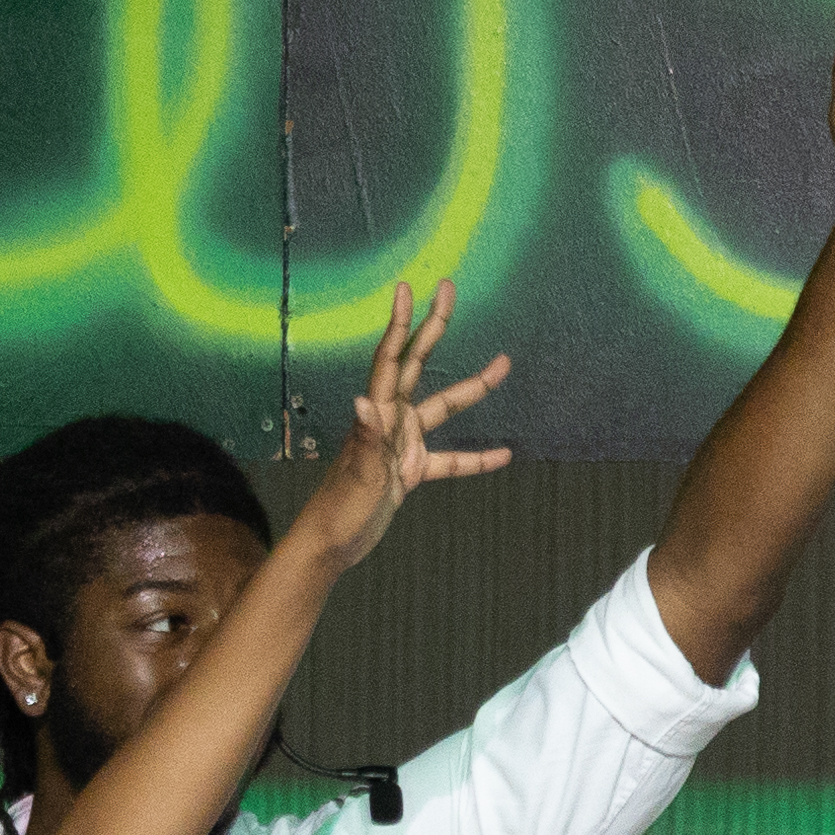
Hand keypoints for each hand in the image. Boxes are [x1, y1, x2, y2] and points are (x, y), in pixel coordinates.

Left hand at [282, 282, 513, 575]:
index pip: (391, 360)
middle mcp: (390, 420)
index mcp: (377, 415)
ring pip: (443, 408)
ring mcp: (402, 443)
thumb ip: (368, 439)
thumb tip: (364, 402)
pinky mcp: (410, 470)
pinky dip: (475, 458)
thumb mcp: (359, 475)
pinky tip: (503, 454)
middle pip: (417, 364)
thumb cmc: (339, 509)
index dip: (401, 325)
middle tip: (448, 290)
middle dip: (433, 328)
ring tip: (503, 365)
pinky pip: (450, 460)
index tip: (408, 290)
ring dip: (473, 388)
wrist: (331, 544)